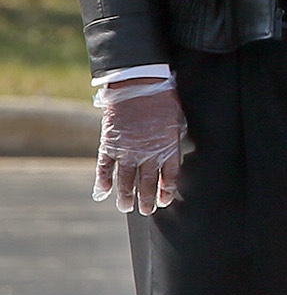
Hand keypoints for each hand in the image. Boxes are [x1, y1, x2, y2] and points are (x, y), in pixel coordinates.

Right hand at [95, 82, 185, 214]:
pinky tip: (102, 192)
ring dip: (125, 195)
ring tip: (126, 207)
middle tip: (144, 211)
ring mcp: (127, 150)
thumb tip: (172, 153)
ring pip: (126, 179)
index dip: (166, 191)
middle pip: (147, 183)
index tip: (163, 201)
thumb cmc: (163, 99)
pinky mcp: (110, 143)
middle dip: (146, 199)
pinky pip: (105, 166)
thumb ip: (172, 139)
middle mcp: (148, 153)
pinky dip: (103, 180)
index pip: (169, 177)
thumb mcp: (176, 120)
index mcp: (168, 147)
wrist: (138, 84)